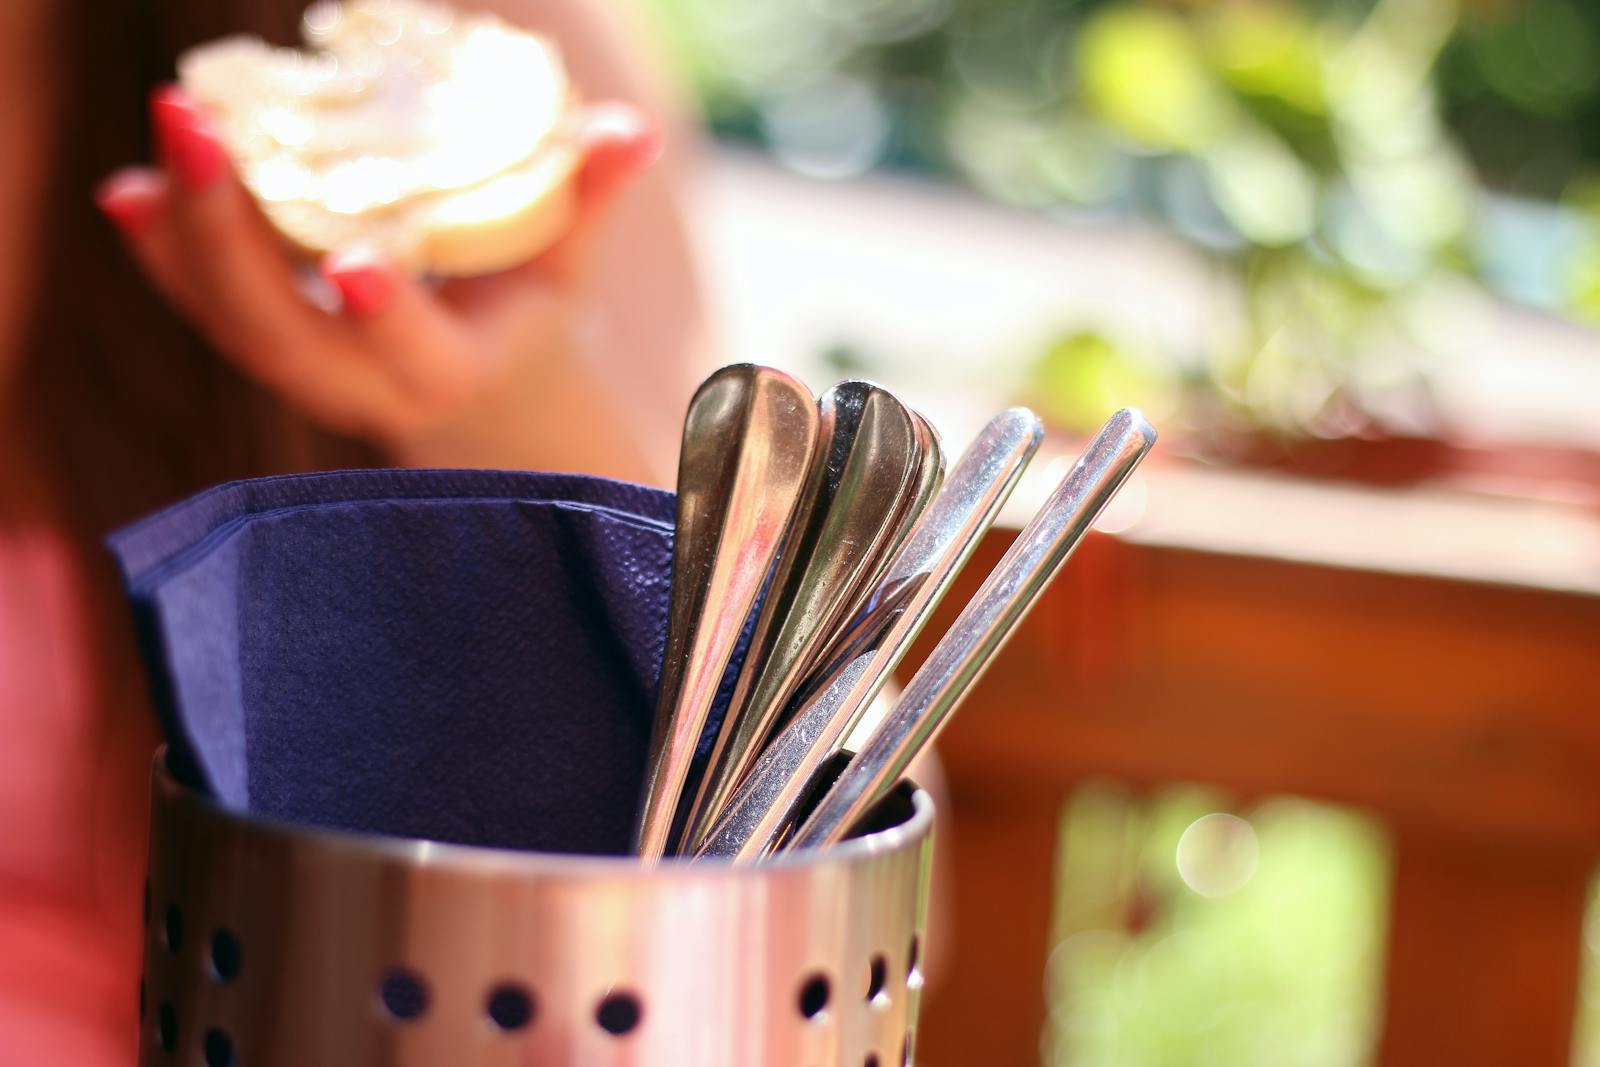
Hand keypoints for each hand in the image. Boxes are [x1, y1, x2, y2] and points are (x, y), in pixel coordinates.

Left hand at [95, 86, 661, 465]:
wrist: (472, 393)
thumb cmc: (523, 318)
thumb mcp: (562, 268)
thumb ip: (585, 199)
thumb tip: (629, 129)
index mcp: (448, 374)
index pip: (417, 354)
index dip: (389, 316)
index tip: (354, 263)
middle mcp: (363, 387)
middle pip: (282, 333)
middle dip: (229, 235)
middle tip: (201, 128)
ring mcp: (302, 372)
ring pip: (227, 317)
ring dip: (183, 229)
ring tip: (173, 129)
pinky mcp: (262, 344)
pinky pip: (202, 303)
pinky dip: (164, 248)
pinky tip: (130, 188)